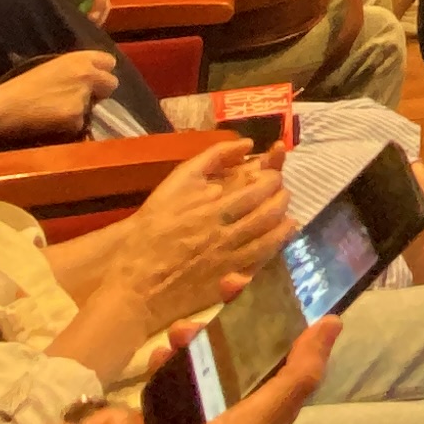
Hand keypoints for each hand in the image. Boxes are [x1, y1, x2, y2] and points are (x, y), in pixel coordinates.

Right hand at [0, 50, 121, 149]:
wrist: (5, 105)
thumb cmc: (22, 83)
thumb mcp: (53, 66)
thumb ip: (75, 68)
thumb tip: (90, 77)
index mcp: (79, 58)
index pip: (109, 61)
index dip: (101, 71)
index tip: (93, 78)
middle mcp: (87, 75)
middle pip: (112, 83)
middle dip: (100, 90)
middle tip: (83, 96)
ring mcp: (83, 98)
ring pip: (95, 106)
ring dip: (83, 109)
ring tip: (60, 110)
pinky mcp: (76, 118)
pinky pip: (81, 123)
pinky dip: (71, 124)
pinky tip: (55, 122)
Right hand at [108, 140, 290, 324]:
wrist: (136, 276)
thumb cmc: (153, 225)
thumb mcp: (178, 180)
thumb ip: (214, 157)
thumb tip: (247, 143)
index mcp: (216, 204)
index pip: (260, 187)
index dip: (272, 178)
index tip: (272, 175)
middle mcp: (228, 230)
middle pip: (269, 210)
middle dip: (282, 197)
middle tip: (283, 192)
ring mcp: (231, 257)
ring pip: (270, 235)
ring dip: (284, 222)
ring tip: (288, 214)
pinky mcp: (229, 280)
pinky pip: (261, 260)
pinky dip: (276, 246)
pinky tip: (280, 238)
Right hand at [111, 315, 340, 423]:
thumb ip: (294, 377)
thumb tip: (333, 322)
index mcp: (273, 414)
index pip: (284, 350)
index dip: (273, 312)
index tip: (246, 283)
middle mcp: (249, 422)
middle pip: (246, 359)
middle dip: (227, 327)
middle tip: (199, 306)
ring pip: (212, 376)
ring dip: (197, 349)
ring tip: (171, 338)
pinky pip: (181, 398)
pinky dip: (171, 377)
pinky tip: (155, 367)